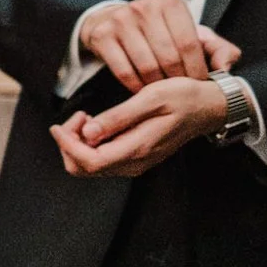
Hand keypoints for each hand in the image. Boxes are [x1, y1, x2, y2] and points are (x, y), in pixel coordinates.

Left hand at [52, 77, 228, 177]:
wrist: (208, 107)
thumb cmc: (183, 98)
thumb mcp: (152, 98)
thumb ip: (119, 117)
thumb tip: (88, 132)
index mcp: (137, 149)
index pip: (89, 162)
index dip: (67, 146)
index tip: (58, 125)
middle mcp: (134, 163)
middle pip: (83, 168)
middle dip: (69, 144)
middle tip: (76, 117)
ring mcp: (134, 163)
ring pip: (89, 166)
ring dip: (77, 144)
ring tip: (85, 118)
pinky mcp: (134, 158)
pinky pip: (101, 160)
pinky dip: (89, 144)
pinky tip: (96, 123)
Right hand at [79, 0, 237, 91]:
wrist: (111, 20)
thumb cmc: (157, 31)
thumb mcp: (191, 33)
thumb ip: (217, 48)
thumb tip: (225, 66)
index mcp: (170, 3)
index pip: (188, 43)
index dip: (196, 69)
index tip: (198, 82)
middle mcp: (144, 7)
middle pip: (168, 56)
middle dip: (176, 80)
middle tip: (179, 91)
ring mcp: (120, 20)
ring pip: (146, 65)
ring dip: (156, 86)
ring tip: (162, 92)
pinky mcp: (102, 35)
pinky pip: (123, 71)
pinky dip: (135, 86)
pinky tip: (142, 89)